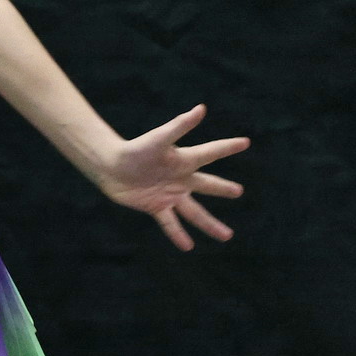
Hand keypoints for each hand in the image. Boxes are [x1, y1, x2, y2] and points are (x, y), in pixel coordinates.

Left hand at [96, 104, 248, 250]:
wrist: (109, 166)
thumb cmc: (135, 149)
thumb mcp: (160, 138)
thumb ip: (181, 126)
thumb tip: (201, 109)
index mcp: (183, 160)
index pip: (210, 152)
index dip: (227, 147)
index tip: (246, 142)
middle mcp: (180, 178)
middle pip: (206, 185)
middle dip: (222, 189)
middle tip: (239, 191)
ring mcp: (169, 194)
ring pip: (194, 212)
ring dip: (210, 224)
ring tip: (226, 236)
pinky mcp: (156, 207)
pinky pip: (171, 223)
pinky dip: (178, 235)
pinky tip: (188, 246)